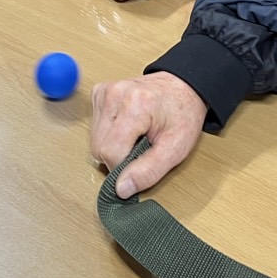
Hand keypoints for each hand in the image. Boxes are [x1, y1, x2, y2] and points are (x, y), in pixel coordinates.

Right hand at [90, 72, 206, 197]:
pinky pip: (94, 126)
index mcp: (137, 105)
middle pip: (98, 147)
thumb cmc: (182, 115)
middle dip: (118, 156)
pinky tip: (126, 126)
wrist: (182, 87)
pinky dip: (108, 132)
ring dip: (112, 144)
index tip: (140, 161)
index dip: (123, 166)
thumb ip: (148, 172)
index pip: (110, 152)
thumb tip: (121, 189)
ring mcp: (105, 91)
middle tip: (140, 146)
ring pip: (94, 139)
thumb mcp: (175, 149)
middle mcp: (116, 94)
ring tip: (135, 135)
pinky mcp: (99, 92)